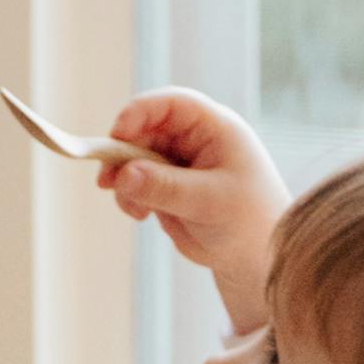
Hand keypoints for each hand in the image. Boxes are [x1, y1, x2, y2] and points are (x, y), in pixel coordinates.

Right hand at [92, 86, 290, 328]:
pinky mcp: (167, 187)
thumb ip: (164, 187)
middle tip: (107, 181)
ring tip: (134, 210)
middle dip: (123, 153)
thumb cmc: (249, 223)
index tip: (117, 136)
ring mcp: (178, 163)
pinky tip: (141, 215)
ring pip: (134, 157)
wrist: (257, 259)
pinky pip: (136, 182)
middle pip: (144, 129)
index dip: (139, 112)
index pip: (171, 104)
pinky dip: (129, 196)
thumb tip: (122, 174)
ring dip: (124, 179)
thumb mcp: (208, 202)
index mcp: (214, 128)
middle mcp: (194, 139)